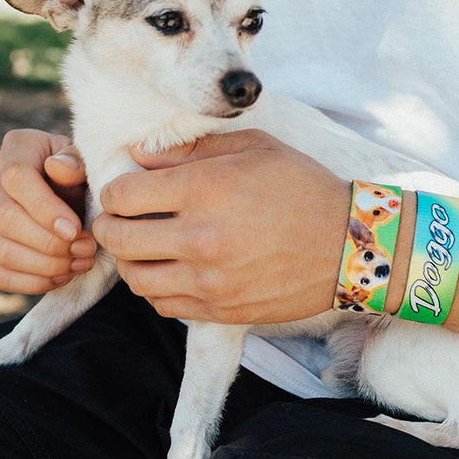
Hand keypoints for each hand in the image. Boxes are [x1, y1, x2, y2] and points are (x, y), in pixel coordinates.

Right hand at [0, 129, 96, 293]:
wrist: (68, 189)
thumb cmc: (78, 173)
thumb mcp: (84, 160)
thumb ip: (75, 162)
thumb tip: (58, 168)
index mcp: (16, 147)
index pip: (17, 179)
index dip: (45, 209)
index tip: (75, 230)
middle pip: (5, 219)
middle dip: (50, 243)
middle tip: (86, 250)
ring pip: (1, 251)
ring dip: (45, 265)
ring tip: (79, 263)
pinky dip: (32, 282)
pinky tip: (61, 277)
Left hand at [92, 130, 350, 323]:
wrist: (350, 245)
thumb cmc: (300, 186)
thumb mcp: (251, 148)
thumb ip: (189, 150)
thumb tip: (136, 157)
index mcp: (204, 190)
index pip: (122, 195)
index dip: (113, 191)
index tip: (123, 191)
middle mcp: (200, 238)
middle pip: (118, 238)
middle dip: (108, 226)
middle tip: (117, 219)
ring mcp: (210, 281)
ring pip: (136, 278)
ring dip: (129, 260)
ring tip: (141, 246)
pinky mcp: (221, 311)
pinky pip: (163, 306)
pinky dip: (155, 288)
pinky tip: (168, 271)